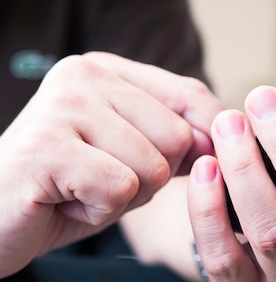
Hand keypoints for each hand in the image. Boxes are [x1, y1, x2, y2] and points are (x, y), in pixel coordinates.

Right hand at [0, 52, 219, 277]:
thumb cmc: (69, 186)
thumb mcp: (133, 156)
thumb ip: (177, 140)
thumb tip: (225, 138)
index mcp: (108, 69)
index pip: (191, 94)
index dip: (206, 136)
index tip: (193, 160)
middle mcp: (83, 74)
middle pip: (178, 136)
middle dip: (153, 177)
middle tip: (105, 179)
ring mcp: (61, 106)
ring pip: (154, 166)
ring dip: (125, 197)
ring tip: (82, 189)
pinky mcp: (45, 147)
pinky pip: (121, 189)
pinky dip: (99, 212)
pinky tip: (65, 201)